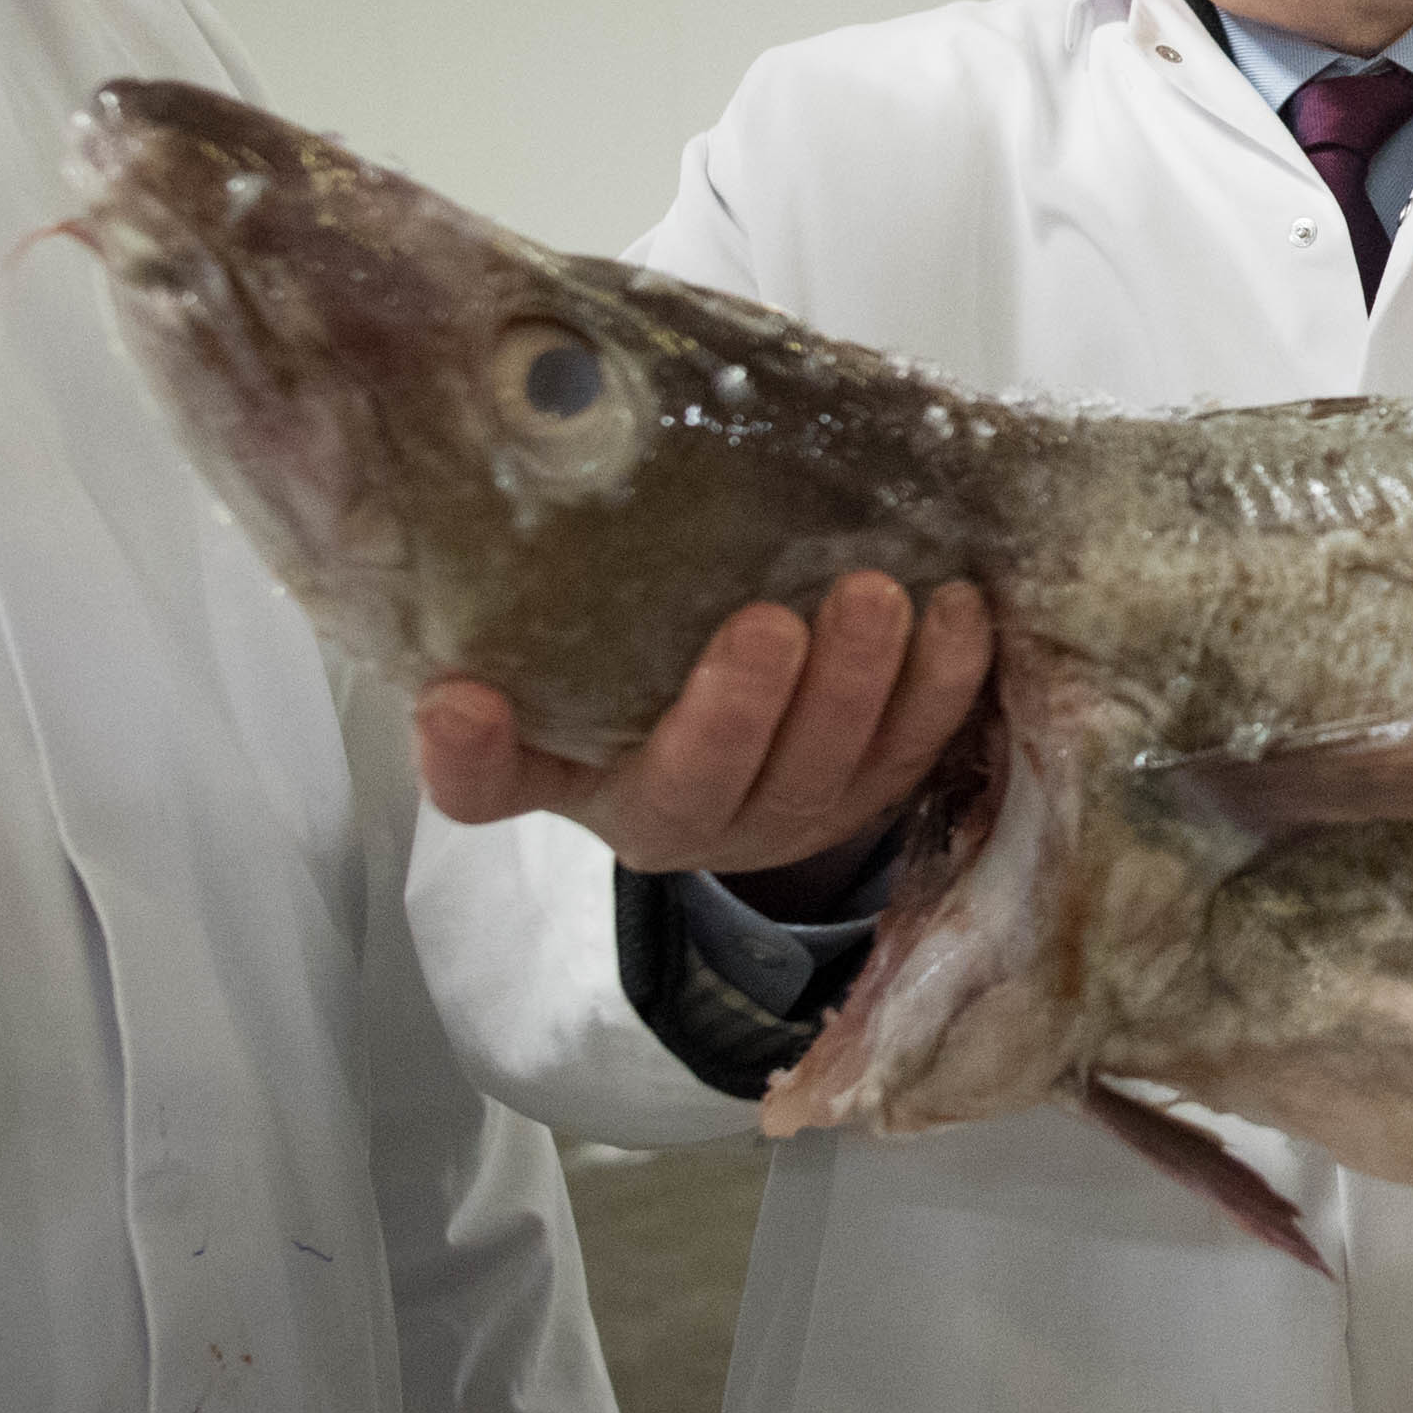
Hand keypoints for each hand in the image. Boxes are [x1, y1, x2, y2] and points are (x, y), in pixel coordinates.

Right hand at [415, 572, 993, 880]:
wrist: (755, 747)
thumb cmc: (646, 697)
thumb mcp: (570, 694)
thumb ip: (517, 673)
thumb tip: (451, 660)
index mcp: (586, 784)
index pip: (506, 788)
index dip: (476, 759)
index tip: (458, 702)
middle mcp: (688, 815)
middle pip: (708, 783)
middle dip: (742, 708)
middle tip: (771, 623)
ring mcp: (793, 808)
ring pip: (830, 766)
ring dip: (862, 684)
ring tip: (879, 597)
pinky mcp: (879, 784)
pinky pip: (920, 742)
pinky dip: (946, 680)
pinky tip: (961, 610)